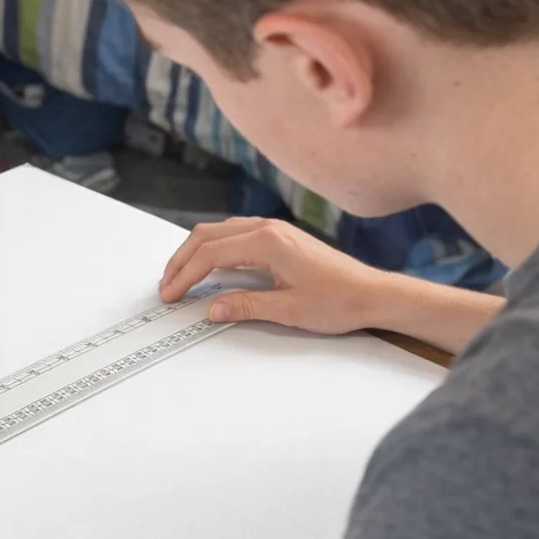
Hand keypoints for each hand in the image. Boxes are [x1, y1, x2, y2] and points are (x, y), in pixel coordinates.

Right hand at [159, 218, 385, 334]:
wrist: (372, 293)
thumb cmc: (338, 301)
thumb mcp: (288, 310)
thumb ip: (245, 306)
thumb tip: (211, 309)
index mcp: (267, 242)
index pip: (210, 254)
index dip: (185, 276)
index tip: (170, 295)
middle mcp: (267, 228)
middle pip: (207, 235)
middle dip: (181, 260)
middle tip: (166, 286)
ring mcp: (273, 229)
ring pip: (218, 232)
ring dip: (195, 252)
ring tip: (180, 277)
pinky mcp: (279, 237)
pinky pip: (234, 235)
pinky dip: (213, 249)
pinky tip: (208, 266)